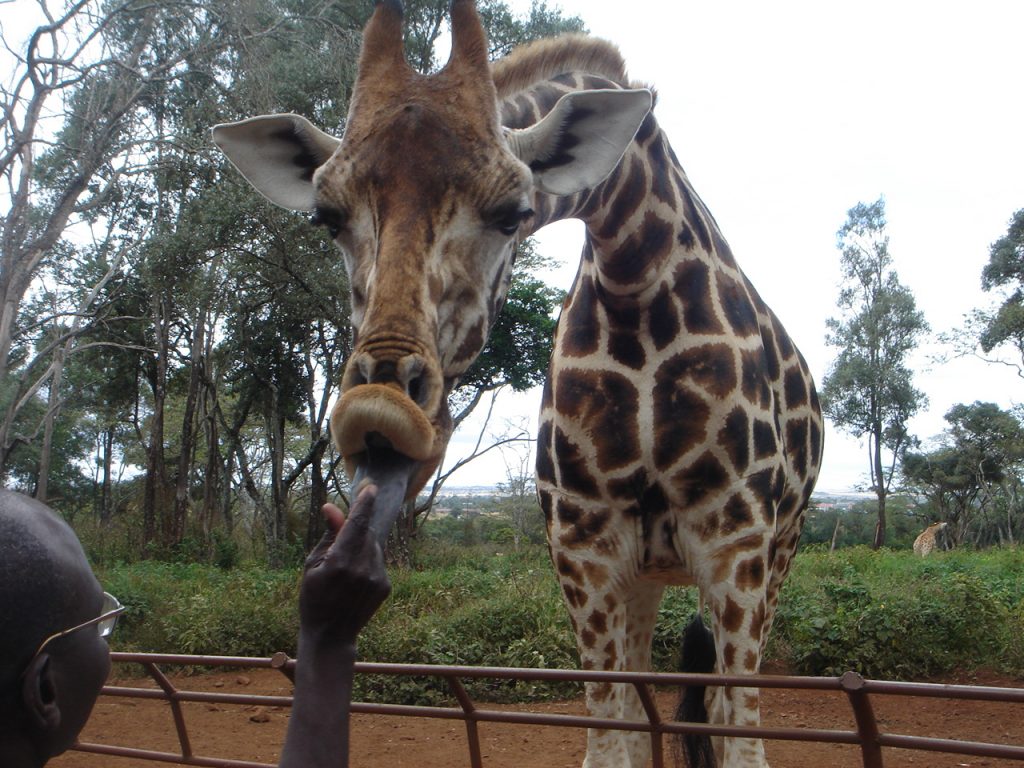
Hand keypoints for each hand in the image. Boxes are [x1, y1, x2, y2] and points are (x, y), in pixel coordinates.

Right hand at [299, 485, 391, 643]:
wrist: (331, 636)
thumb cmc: (313, 598)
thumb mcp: (312, 566)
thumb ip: (328, 535)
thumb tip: (332, 507)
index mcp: (339, 562)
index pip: (356, 524)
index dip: (364, 504)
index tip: (370, 487)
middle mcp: (362, 568)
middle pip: (366, 533)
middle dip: (357, 529)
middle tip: (342, 538)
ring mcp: (377, 578)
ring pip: (374, 547)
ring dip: (361, 546)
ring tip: (344, 568)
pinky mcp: (385, 586)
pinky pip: (378, 562)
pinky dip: (368, 561)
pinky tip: (354, 580)